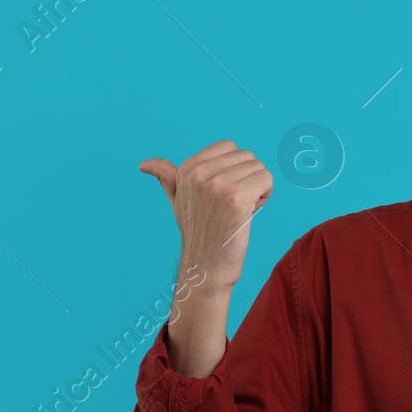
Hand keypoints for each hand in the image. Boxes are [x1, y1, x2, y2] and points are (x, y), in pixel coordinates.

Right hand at [139, 139, 272, 289]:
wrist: (207, 265)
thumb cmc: (198, 232)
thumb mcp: (178, 200)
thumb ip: (166, 178)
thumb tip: (145, 164)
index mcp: (188, 168)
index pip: (229, 147)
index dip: (234, 169)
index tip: (224, 193)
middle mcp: (200, 173)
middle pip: (247, 157)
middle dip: (248, 179)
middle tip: (233, 205)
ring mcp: (218, 184)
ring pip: (259, 168)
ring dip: (258, 188)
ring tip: (240, 210)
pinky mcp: (237, 197)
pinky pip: (266, 179)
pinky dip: (266, 195)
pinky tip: (250, 212)